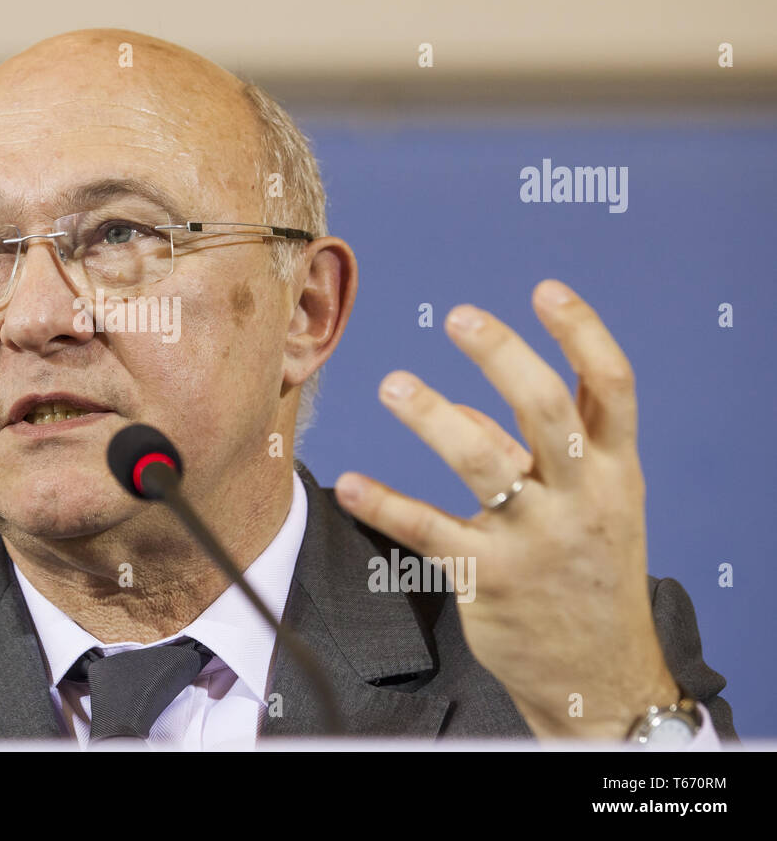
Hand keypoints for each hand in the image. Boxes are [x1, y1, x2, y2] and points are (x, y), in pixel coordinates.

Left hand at [334, 279, 678, 738]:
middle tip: (459, 317)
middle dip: (504, 356)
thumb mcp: (593, 504)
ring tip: (393, 384)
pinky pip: (430, 532)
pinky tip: (351, 483)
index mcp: (614, 470)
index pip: (612, 387)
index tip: (546, 290)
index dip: (583, 333)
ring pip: (484, 463)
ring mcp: (537, 540)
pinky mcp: (490, 578)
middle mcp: (583, 498)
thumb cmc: (591, 572)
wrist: (598, 674)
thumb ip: (539, 449)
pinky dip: (386, 505)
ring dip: (434, 417)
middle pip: (548, 410)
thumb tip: (468, 405)